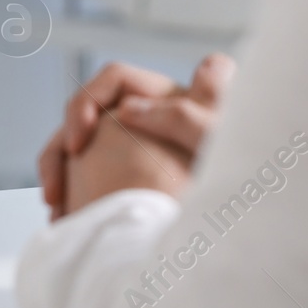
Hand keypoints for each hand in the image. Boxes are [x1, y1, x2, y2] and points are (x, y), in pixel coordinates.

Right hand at [38, 54, 235, 219]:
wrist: (250, 227)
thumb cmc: (245, 178)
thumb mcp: (220, 146)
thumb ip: (186, 117)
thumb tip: (129, 107)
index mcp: (167, 98)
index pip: (115, 80)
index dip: (89, 101)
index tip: (82, 139)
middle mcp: (148, 117)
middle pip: (87, 114)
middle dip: (62, 146)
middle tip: (57, 188)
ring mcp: (134, 147)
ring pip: (79, 147)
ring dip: (59, 174)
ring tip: (57, 211)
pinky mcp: (127, 177)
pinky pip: (87, 176)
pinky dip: (73, 194)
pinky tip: (70, 220)